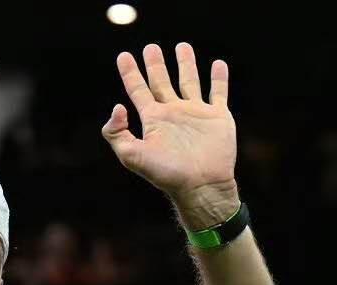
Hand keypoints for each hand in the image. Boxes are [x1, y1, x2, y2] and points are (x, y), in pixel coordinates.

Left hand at [102, 42, 238, 230]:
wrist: (200, 185)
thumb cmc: (167, 174)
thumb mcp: (133, 156)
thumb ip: (117, 134)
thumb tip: (117, 107)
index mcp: (153, 120)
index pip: (138, 91)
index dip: (130, 74)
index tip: (123, 56)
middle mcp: (173, 114)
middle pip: (161, 82)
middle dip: (155, 65)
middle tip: (150, 47)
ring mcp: (195, 114)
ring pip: (189, 82)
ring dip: (186, 64)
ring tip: (182, 46)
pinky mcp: (217, 117)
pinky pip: (218, 92)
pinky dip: (219, 78)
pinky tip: (217, 64)